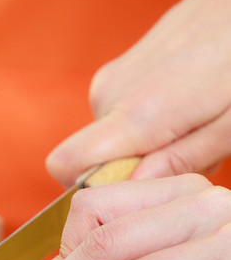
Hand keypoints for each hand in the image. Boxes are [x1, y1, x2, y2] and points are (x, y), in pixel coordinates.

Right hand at [46, 0, 230, 186]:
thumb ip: (183, 158)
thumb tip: (135, 184)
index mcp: (137, 113)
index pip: (66, 164)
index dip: (90, 186)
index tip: (135, 186)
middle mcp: (109, 95)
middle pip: (94, 158)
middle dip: (137, 166)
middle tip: (191, 149)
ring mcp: (109, 80)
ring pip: (109, 138)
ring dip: (146, 143)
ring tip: (193, 123)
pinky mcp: (115, 72)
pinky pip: (116, 116)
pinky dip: (146, 122)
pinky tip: (182, 104)